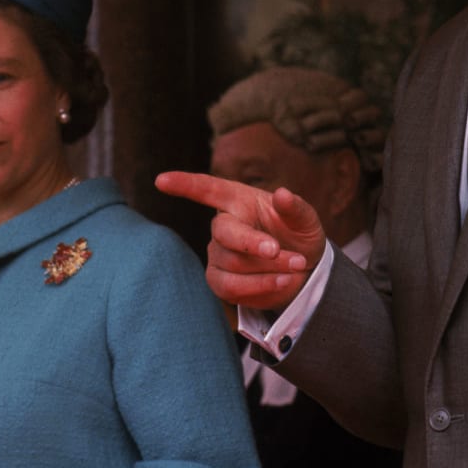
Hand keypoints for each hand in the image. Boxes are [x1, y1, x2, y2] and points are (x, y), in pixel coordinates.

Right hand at [155, 172, 326, 309]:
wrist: (304, 271)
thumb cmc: (299, 236)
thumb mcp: (306, 220)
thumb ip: (296, 208)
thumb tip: (282, 195)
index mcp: (239, 200)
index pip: (208, 188)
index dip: (185, 184)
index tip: (161, 180)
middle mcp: (224, 225)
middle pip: (224, 232)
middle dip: (252, 243)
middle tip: (277, 250)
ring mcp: (218, 253)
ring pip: (233, 263)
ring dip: (269, 268)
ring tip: (297, 265)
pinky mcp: (219, 281)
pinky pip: (231, 287)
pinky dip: (261, 286)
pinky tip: (283, 281)